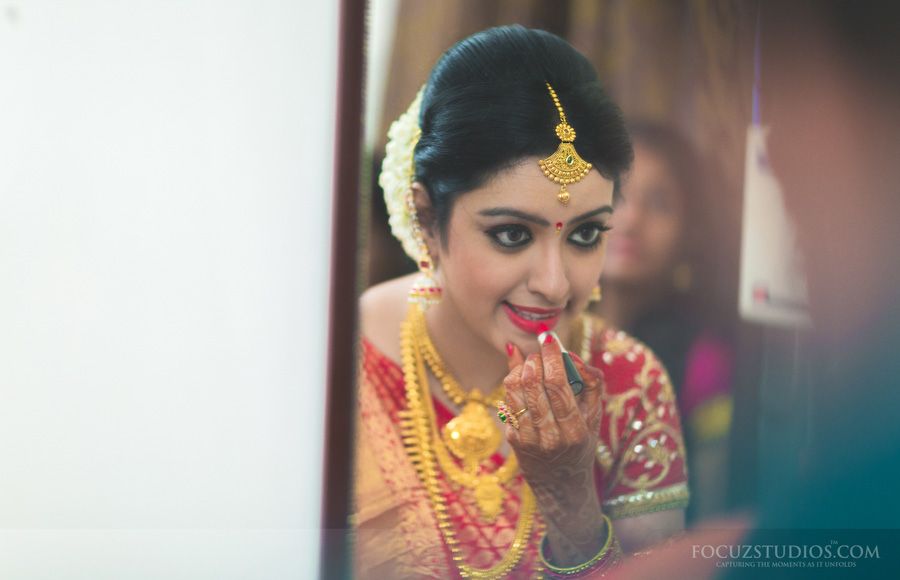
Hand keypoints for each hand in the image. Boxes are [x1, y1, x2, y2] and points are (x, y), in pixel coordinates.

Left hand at [503, 334, 606, 564]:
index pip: (558, 384)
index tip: (549, 337)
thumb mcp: (595, 415)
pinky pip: (508, 400)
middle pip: (533, 383)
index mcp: (575, 430)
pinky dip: (514, 383)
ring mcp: (528, 439)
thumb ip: (590, 381)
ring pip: (515, 389)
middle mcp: (550, 436)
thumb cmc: (582, 442)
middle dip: (534, 358)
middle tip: (539, 352)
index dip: (552, 356)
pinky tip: (523, 380)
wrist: (561, 484)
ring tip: (531, 364)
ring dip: (520, 367)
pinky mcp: (513, 439)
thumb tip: (570, 353)